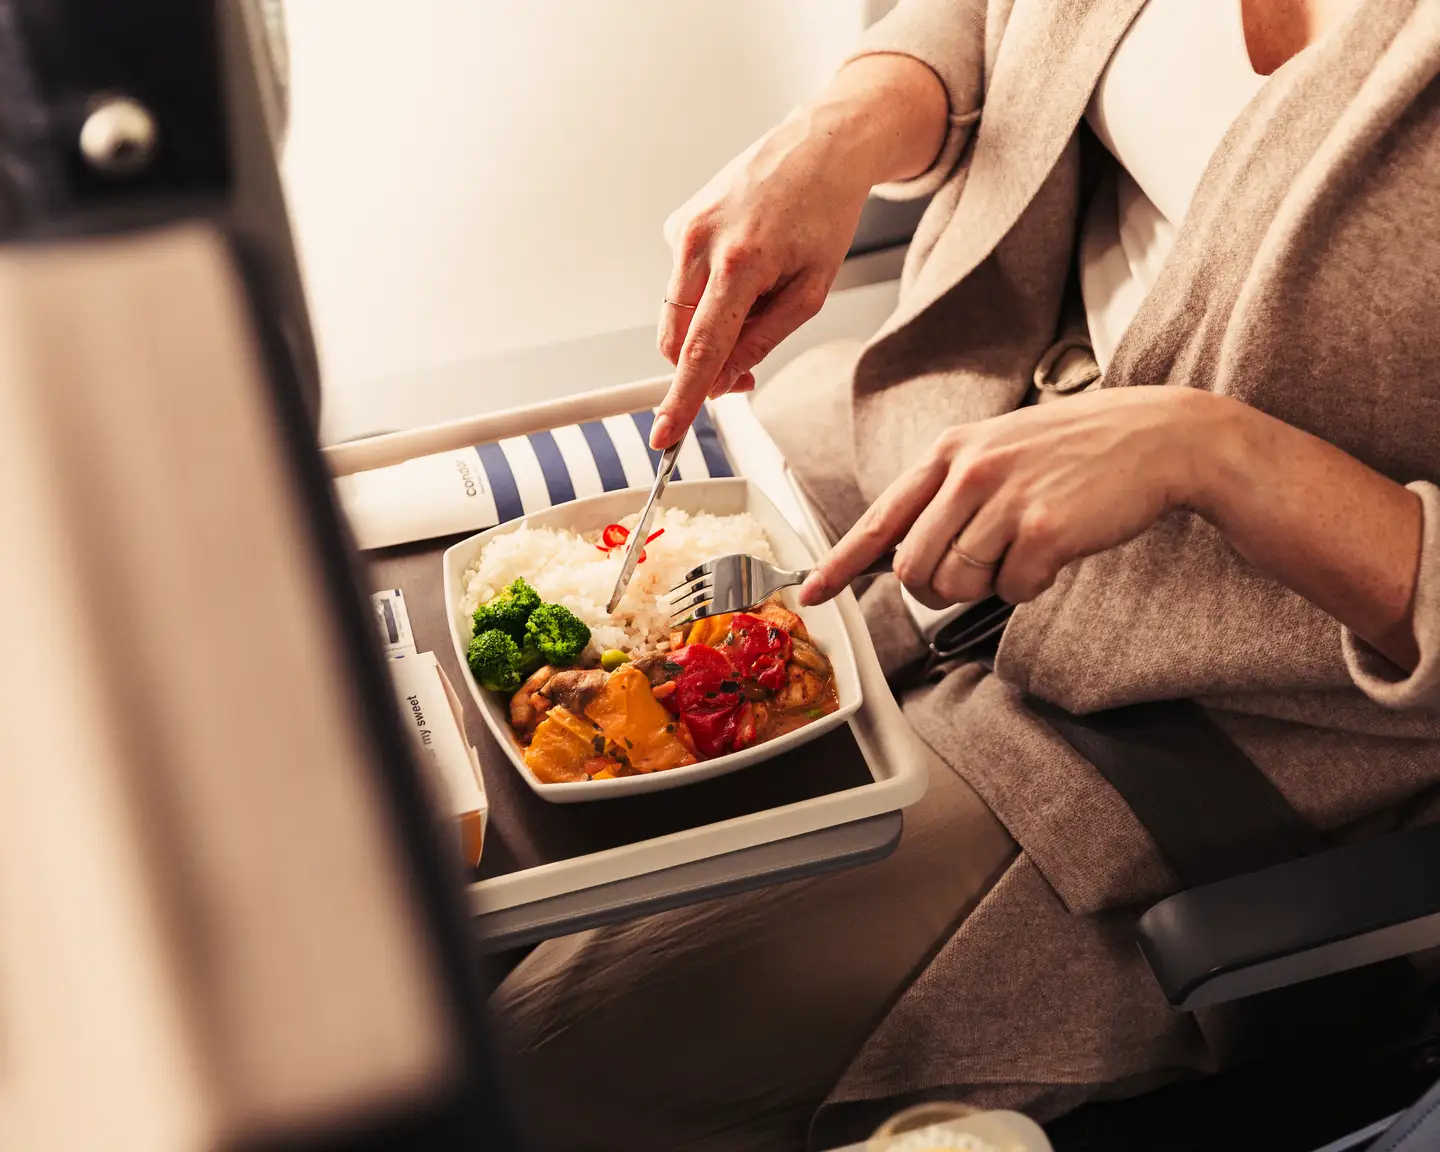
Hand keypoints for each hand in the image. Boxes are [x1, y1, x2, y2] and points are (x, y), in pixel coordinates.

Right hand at [649, 55, 948, 448]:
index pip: (702, 349)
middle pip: (677, 340)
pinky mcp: (678, 223)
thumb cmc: (824, 213)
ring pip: (675, 316)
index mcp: (741, 262)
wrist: (819, 145)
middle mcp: (700, 242)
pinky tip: (742, 263)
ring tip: (756, 300)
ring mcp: (683, 229)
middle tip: (745, 371)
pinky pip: (681, 284)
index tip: (664, 436)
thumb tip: (722, 380)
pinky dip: (707, 293)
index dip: (682, 398)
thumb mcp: (811, 291)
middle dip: (702, 367)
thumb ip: (762, 340)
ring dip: (707, 329)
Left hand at [800, 387, 1224, 608]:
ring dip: (988, 586)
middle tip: (978, 570)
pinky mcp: (1044, 529)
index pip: (879, 519)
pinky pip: (1012, 591)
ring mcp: (1005, 499)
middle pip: (913, 568)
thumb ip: (947, 493)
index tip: (812, 592)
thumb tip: (901, 553)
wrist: (1158, 437)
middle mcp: (968, 471)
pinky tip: (1055, 551)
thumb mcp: (998, 451)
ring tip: (1022, 550)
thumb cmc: (1075, 451)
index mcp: (949, 452)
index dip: (840, 564)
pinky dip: (1031, 586)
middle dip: (938, 587)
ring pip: (957, 584)